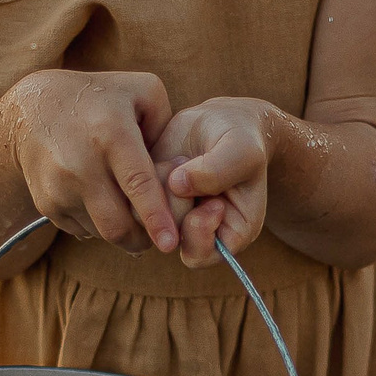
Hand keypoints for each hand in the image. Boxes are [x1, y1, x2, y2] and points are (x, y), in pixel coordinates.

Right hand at [0, 70, 185, 255]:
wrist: (30, 110)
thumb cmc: (98, 98)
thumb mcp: (140, 89)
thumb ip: (167, 125)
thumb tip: (176, 168)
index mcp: (111, 134)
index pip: (137, 185)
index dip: (155, 218)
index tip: (170, 244)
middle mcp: (81, 164)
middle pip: (116, 225)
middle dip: (142, 239)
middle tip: (156, 234)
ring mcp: (60, 188)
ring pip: (101, 232)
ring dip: (120, 230)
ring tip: (127, 208)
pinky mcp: (47, 204)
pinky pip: (82, 230)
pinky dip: (98, 224)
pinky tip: (100, 199)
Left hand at [154, 98, 274, 267]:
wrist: (219, 121)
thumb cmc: (241, 140)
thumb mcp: (242, 151)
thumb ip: (217, 171)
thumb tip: (177, 185)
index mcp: (231, 235)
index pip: (202, 255)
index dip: (200, 229)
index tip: (214, 202)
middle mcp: (198, 233)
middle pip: (169, 236)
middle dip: (178, 201)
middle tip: (196, 171)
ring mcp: (172, 218)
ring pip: (147, 218)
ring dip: (162, 184)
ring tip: (183, 161)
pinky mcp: (150, 199)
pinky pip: (133, 197)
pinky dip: (147, 174)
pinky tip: (168, 159)